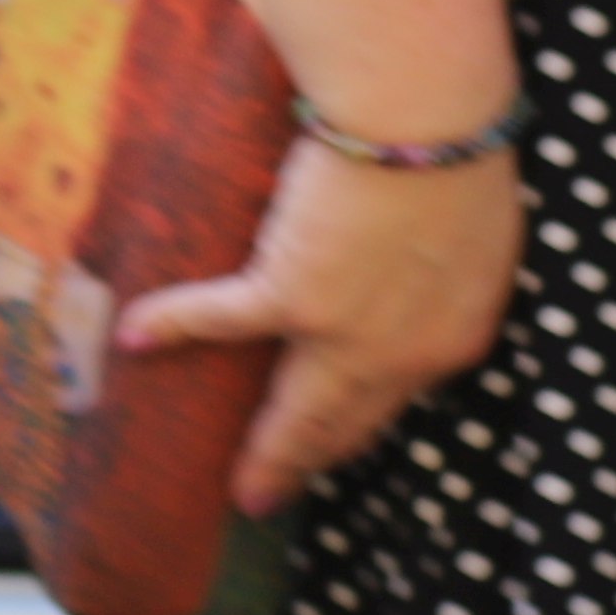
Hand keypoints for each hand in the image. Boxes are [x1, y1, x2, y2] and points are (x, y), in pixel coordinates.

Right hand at [118, 132, 525, 517]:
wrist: (429, 118)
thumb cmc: (461, 149)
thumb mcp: (479, 234)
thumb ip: (450, 274)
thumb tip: (424, 275)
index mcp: (452, 337)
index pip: (400, 400)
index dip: (363, 426)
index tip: (343, 442)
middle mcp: (400, 355)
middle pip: (348, 425)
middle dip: (313, 464)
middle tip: (276, 497)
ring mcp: (342, 333)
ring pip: (298, 412)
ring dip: (266, 455)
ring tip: (242, 488)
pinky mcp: (290, 295)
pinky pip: (218, 318)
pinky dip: (173, 325)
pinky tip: (136, 340)